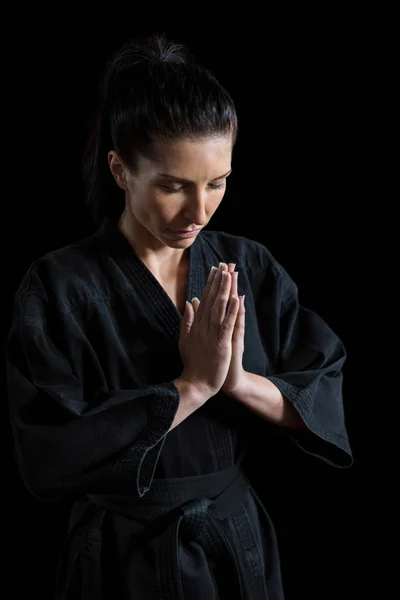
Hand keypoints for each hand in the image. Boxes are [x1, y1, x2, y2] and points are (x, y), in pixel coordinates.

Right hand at [189, 263, 245, 395]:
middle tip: (223, 264)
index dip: (210, 284)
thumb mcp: (185, 339)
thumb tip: (190, 301)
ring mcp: (211, 335)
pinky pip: (227, 325)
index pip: (204, 300)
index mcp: (196, 325)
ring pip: (219, 308)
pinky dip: (231, 312)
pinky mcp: (221, 345)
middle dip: (218, 281)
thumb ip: (187, 320)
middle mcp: (203, 327)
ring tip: (229, 274)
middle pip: (211, 300)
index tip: (214, 269)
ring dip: (224, 290)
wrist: (196, 385)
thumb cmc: (193, 364)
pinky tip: (236, 299)